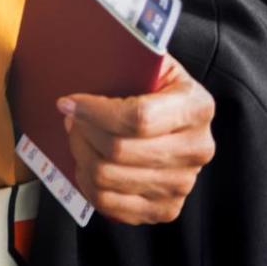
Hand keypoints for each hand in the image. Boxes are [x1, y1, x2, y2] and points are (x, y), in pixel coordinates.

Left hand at [57, 53, 215, 223]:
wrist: (182, 120)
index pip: (138, 117)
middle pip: (119, 151)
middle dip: (84, 133)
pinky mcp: (166, 209)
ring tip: (78, 137)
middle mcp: (197, 149)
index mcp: (197, 107)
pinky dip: (88, 185)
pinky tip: (86, 163)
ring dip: (81, 156)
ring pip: (109, 178)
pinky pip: (111, 205)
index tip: (69, 102)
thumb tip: (88, 56)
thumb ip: (129, 59)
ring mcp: (183, 183)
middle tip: (72, 118)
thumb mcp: (153, 64)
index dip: (96, 112)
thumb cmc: (158, 87)